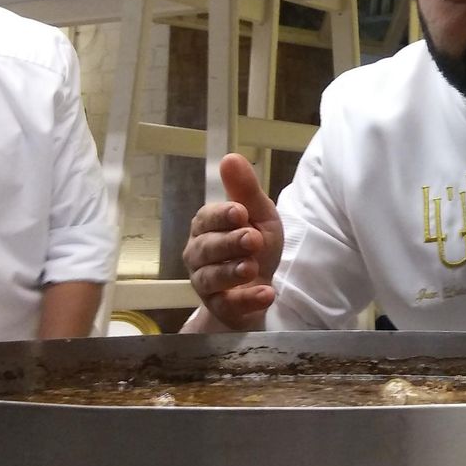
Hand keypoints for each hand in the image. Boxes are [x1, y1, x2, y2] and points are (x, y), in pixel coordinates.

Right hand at [183, 154, 282, 329]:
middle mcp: (199, 254)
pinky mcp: (220, 307)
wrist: (261, 286)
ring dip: (232, 272)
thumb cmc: (254, 246)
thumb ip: (245, 190)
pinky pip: (228, 305)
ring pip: (211, 278)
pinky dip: (247, 300)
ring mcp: (206, 283)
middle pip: (206, 248)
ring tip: (252, 267)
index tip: (239, 212)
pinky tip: (266, 294)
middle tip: (252, 239)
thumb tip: (229, 157)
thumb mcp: (259, 215)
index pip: (206, 219)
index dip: (221, 216)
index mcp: (206, 227)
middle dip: (229, 243)